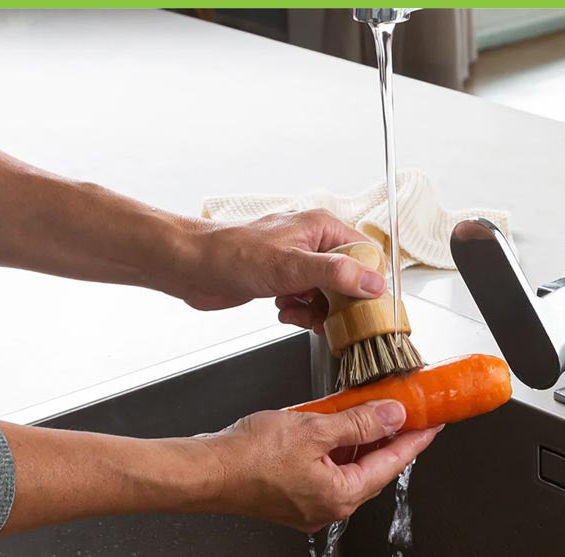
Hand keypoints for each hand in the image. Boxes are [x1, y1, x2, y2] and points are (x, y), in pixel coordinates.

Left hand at [169, 210, 386, 326]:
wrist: (191, 267)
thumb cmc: (232, 255)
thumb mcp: (290, 266)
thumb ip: (335, 273)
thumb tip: (373, 283)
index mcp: (322, 228)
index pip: (367, 255)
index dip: (370, 284)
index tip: (366, 309)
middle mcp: (313, 243)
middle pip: (350, 279)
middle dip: (340, 304)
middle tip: (331, 321)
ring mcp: (298, 263)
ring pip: (328, 295)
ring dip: (318, 312)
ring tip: (299, 316)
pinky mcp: (284, 281)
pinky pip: (307, 302)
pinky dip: (300, 313)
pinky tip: (284, 312)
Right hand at [192, 400, 439, 532]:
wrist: (205, 471)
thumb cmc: (248, 456)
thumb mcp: (314, 428)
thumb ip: (359, 422)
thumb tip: (391, 417)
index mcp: (340, 496)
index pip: (391, 464)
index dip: (415, 441)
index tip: (433, 423)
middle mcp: (328, 507)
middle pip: (372, 469)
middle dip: (390, 439)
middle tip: (408, 412)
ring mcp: (309, 505)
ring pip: (348, 469)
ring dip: (361, 442)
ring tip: (373, 411)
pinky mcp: (292, 497)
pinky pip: (326, 471)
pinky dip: (336, 449)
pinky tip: (337, 426)